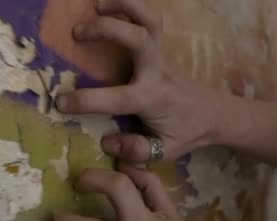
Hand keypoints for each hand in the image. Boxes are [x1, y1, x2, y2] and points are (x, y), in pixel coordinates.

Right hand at [55, 0, 223, 161]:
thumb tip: (106, 142)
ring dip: (123, 5)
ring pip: (150, 18)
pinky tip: (109, 7)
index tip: (60, 102)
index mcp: (153, 99)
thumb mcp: (165, 150)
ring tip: (96, 4)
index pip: (117, 98)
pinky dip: (130, 7)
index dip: (87, 100)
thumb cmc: (187, 133)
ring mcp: (161, 55)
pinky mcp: (161, 48)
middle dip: (108, 29)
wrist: (216, 114)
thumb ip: (137, 150)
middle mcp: (157, 71)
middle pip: (140, 38)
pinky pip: (148, 19)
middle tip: (76, 33)